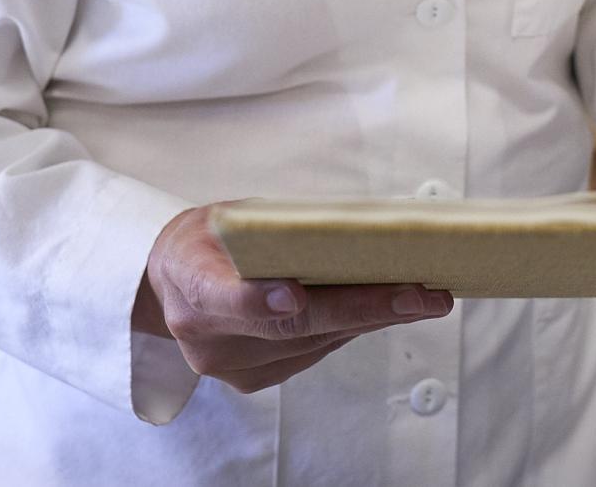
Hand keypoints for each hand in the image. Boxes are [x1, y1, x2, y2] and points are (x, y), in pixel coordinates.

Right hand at [135, 205, 450, 393]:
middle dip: (365, 309)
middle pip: (292, 326)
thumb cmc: (211, 239)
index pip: (224, 297)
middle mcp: (207, 335)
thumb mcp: (229, 216)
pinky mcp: (253, 379)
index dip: (260, 301)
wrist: (171, 280)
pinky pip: (314, 352)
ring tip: (424, 297)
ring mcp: (230, 365)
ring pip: (314, 342)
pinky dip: (351, 327)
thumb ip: (275, 231)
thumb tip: (355, 231)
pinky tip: (387, 309)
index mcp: (192, 282)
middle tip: (422, 296)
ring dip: (372, 319)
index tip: (295, 295)